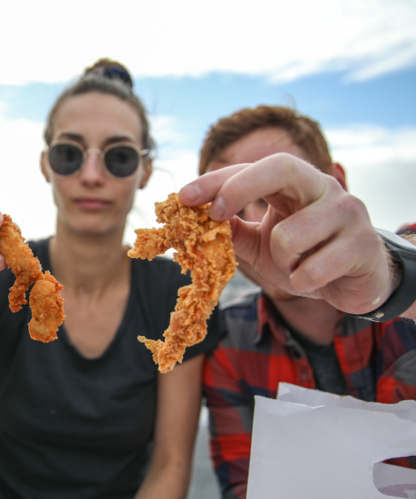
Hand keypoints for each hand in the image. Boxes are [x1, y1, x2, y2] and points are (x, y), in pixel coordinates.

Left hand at [178, 153, 392, 314]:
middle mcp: (322, 187)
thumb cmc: (305, 257)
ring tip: (295, 266)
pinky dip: (301, 282)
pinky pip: (311, 270)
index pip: (251, 169)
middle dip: (240, 188)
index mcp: (295, 183)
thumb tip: (193, 223)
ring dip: (280, 262)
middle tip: (214, 214)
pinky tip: (314, 279)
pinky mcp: (362, 245)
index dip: (216, 181)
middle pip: (281, 167)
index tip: (184, 197)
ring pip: (289, 236)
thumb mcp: (262, 244)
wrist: (355, 283)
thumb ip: (233, 231)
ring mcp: (347, 212)